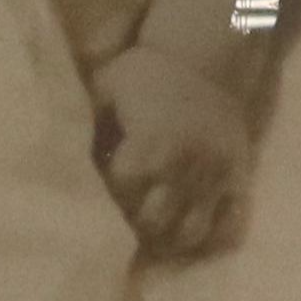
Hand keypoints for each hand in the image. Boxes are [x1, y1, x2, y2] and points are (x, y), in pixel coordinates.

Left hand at [90, 43, 251, 261]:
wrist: (206, 60)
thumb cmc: (147, 74)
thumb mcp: (109, 83)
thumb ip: (89, 117)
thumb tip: (61, 153)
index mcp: (151, 141)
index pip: (123, 191)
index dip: (110, 196)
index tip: (103, 193)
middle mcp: (185, 164)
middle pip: (154, 221)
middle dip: (136, 224)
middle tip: (125, 222)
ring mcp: (215, 176)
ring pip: (190, 233)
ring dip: (168, 240)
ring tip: (153, 236)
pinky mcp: (239, 180)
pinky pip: (230, 226)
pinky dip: (210, 238)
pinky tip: (188, 234)